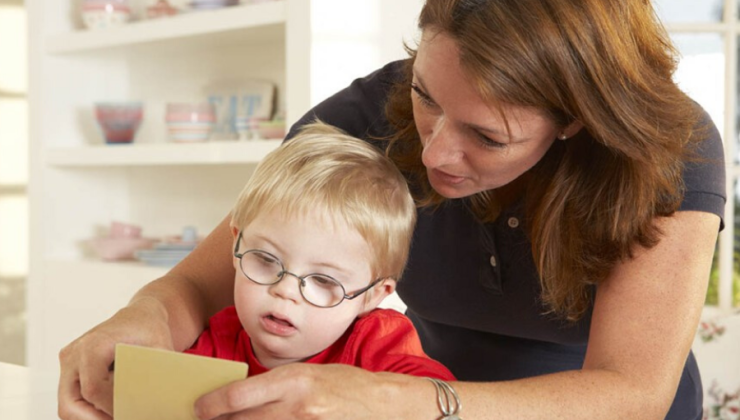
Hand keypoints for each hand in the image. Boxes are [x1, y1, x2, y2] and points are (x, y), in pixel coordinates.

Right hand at [57, 298, 174, 419]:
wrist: (139, 317)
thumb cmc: (148, 329)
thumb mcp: (160, 347)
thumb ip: (159, 372)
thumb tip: (161, 399)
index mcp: (93, 344)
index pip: (93, 389)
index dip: (110, 408)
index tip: (131, 413)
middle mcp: (74, 353)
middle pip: (70, 403)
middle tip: (120, 419)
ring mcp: (68, 362)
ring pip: (68, 405)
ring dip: (89, 417)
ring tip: (118, 416)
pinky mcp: (69, 370)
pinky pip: (72, 398)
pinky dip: (88, 410)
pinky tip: (112, 409)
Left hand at [194, 363, 422, 419]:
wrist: (381, 404)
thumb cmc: (344, 384)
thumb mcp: (308, 373)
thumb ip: (275, 385)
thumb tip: (238, 397)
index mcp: (293, 380)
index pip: (238, 396)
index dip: (211, 404)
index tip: (198, 407)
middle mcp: (296, 407)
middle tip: (206, 419)